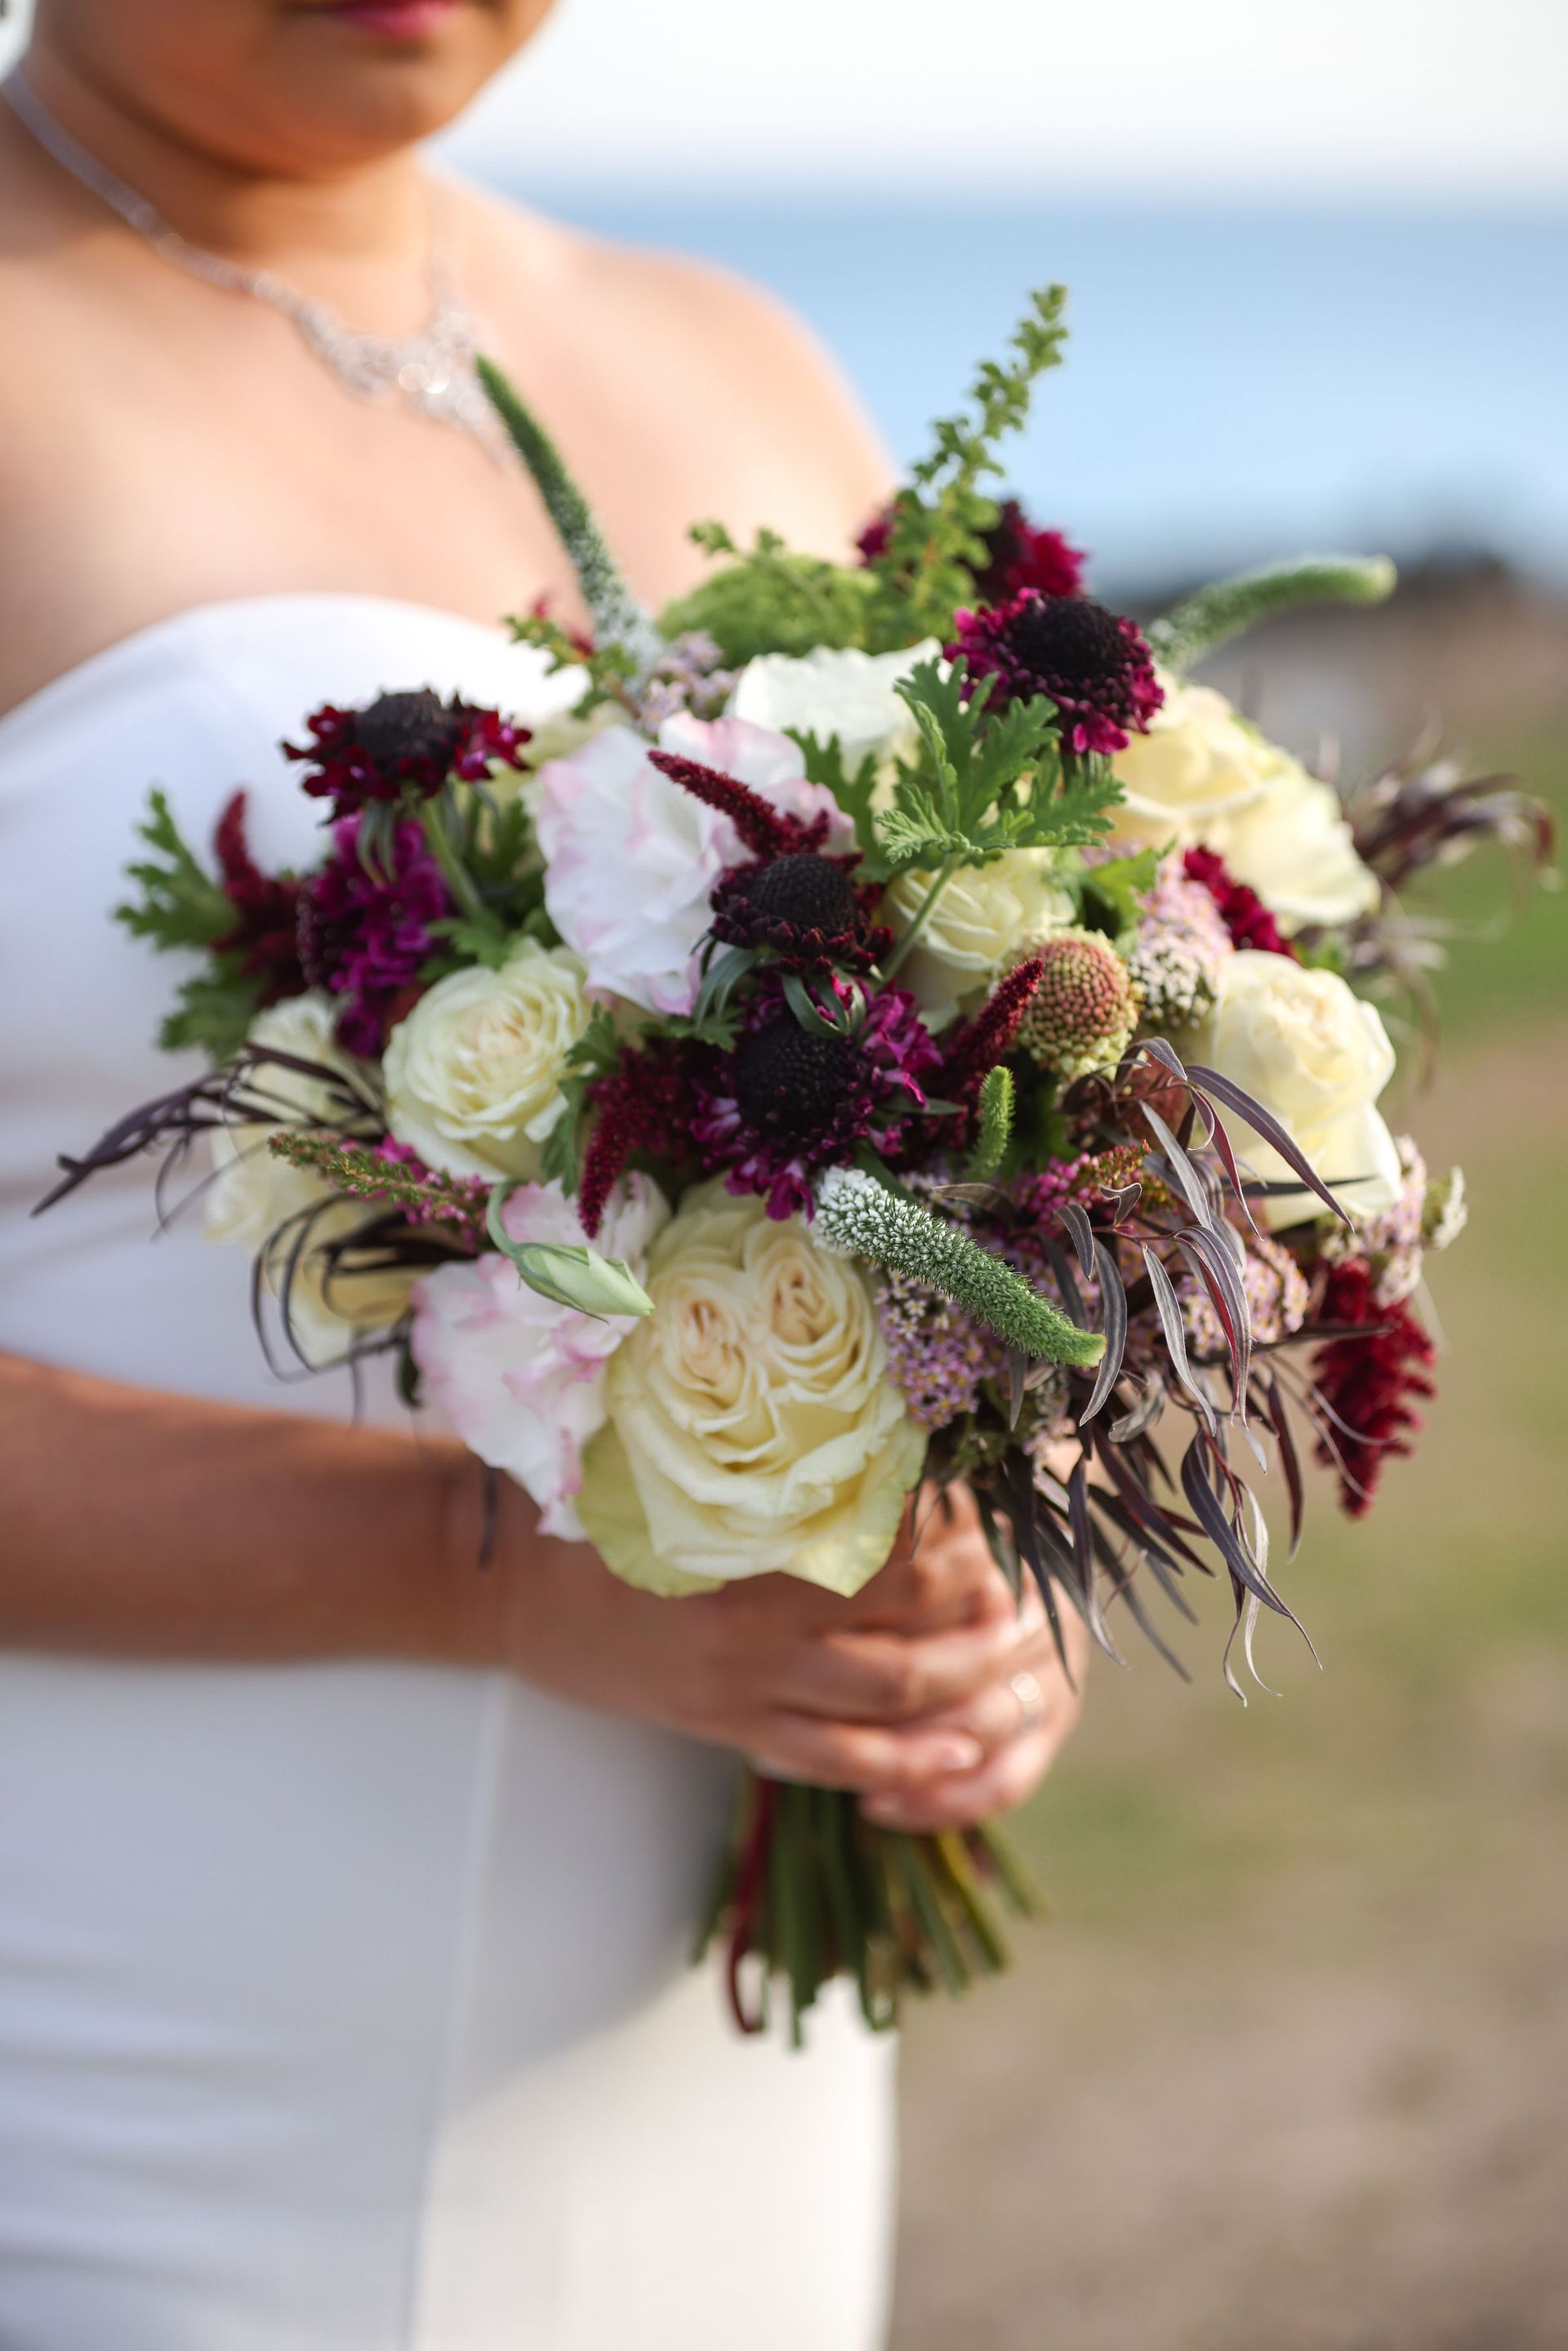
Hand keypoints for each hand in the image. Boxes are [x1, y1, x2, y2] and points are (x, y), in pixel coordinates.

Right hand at [493, 1479, 1086, 1824]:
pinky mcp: (723, 1726)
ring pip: (887, 1699)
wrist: (492, 1575)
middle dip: (975, 1607)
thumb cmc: (580, 1492)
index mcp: (750, 1538)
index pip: (886, 1536)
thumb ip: (759, 1444)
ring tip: (1009, 1658)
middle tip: (1016, 1586)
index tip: (987, 1507)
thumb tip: (858, 1405)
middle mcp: (758, 1621)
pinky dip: (901, 1763)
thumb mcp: (667, 1450)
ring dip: (962, 1683)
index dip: (953, 1528)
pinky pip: (830, 1761)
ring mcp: (743, 1684)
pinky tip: (956, 1756)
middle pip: (907, 1620)